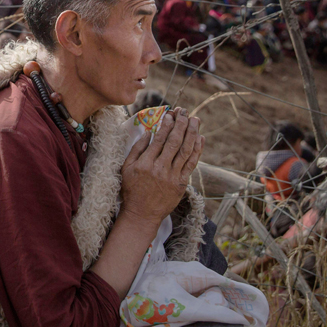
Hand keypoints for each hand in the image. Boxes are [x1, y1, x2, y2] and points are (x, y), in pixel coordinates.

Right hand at [119, 108, 202, 226]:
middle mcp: (160, 169)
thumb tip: (148, 132)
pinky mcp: (181, 183)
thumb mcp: (126, 168)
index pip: (159, 138)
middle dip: (181, 124)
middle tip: (184, 112)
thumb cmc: (131, 190)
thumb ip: (137, 149)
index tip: (170, 113)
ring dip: (192, 133)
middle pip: (174, 141)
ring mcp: (173, 177)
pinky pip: (192, 164)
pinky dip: (197, 150)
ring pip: (186, 150)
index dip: (166, 124)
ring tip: (195, 120)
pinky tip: (200, 138)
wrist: (142, 214)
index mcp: (145, 163)